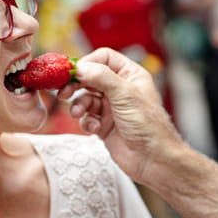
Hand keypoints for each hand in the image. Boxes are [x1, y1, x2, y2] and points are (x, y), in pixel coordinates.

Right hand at [58, 47, 185, 185]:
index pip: (104, 58)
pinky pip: (87, 117)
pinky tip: (95, 129)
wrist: (153, 160)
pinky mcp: (105, 125)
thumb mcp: (125, 95)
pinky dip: (87, 122)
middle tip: (63, 93)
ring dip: (79, 106)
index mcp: (131, 75)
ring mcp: (112, 107)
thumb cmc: (147, 125)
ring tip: (79, 114)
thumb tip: (78, 66)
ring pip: (85, 98)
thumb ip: (101, 77)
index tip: (72, 73)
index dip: (87, 63)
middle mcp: (120, 89)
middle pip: (90, 78)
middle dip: (76, 85)